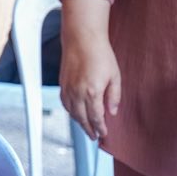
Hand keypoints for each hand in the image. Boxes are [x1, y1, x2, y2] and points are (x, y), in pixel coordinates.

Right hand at [60, 8, 122, 141]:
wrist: (81, 38)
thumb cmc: (100, 54)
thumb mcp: (115, 76)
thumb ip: (114, 96)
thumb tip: (112, 111)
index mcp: (92, 92)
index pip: (96, 117)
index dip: (100, 128)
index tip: (104, 134)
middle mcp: (77, 92)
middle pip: (82, 118)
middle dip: (89, 129)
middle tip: (94, 137)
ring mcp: (67, 88)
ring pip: (72, 112)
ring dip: (79, 122)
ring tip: (86, 128)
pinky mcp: (62, 82)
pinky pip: (64, 102)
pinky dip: (70, 111)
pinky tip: (75, 113)